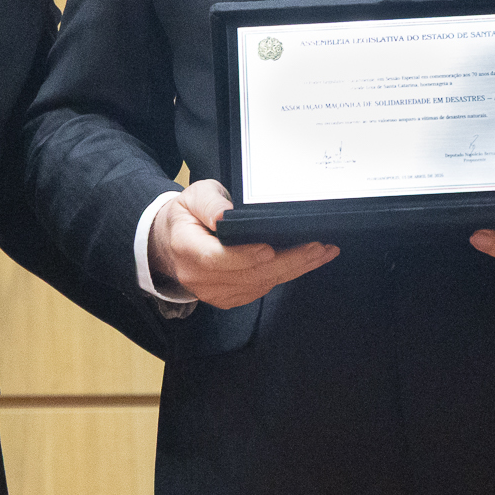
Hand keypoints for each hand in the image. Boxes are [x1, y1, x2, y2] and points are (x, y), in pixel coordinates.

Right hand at [149, 178, 339, 309]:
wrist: (172, 243)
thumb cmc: (188, 215)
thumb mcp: (193, 196)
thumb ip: (209, 203)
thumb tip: (224, 215)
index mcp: (188, 249)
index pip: (217, 258)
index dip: (244, 256)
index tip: (270, 248)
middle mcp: (200, 277)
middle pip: (248, 274)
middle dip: (287, 261)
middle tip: (317, 247)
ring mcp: (214, 292)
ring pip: (260, 284)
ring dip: (294, 269)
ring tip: (322, 252)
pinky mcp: (228, 298)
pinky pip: (260, 289)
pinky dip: (284, 275)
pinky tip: (306, 262)